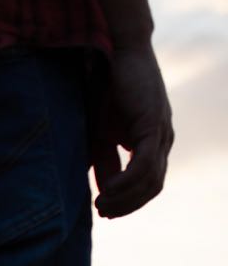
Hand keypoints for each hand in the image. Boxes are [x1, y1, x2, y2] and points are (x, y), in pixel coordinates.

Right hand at [91, 43, 173, 217]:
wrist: (118, 54)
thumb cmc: (108, 91)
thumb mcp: (102, 135)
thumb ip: (105, 162)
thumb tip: (102, 191)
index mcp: (153, 144)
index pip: (148, 184)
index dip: (127, 203)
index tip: (104, 211)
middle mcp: (163, 141)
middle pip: (152, 187)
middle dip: (127, 205)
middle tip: (102, 212)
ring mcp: (161, 134)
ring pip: (150, 181)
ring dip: (125, 198)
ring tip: (102, 203)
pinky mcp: (153, 126)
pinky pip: (144, 165)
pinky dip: (126, 182)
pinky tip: (108, 189)